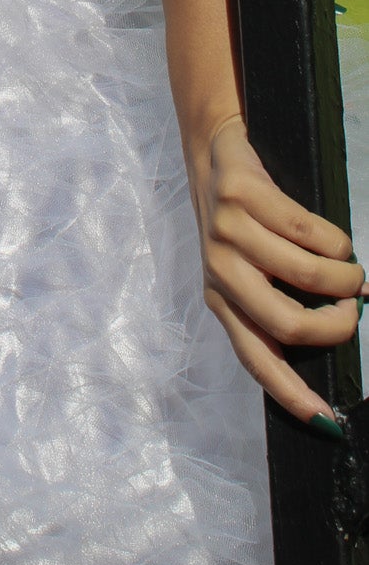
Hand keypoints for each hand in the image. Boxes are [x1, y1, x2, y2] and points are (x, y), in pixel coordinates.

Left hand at [187, 113, 365, 426]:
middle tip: (355, 307)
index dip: (290, 392)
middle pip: (289, 323)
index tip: (325, 420)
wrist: (210, 144)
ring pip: (306, 274)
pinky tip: (337, 241)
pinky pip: (306, 230)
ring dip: (345, 277)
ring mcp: (225, 231)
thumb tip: (343, 324)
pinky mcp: (239, 195)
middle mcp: (219, 270)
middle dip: (337, 324)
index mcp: (220, 298)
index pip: (256, 358)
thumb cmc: (242, 216)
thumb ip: (280, 299)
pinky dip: (335, 241)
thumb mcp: (248, 265)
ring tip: (352, 272)